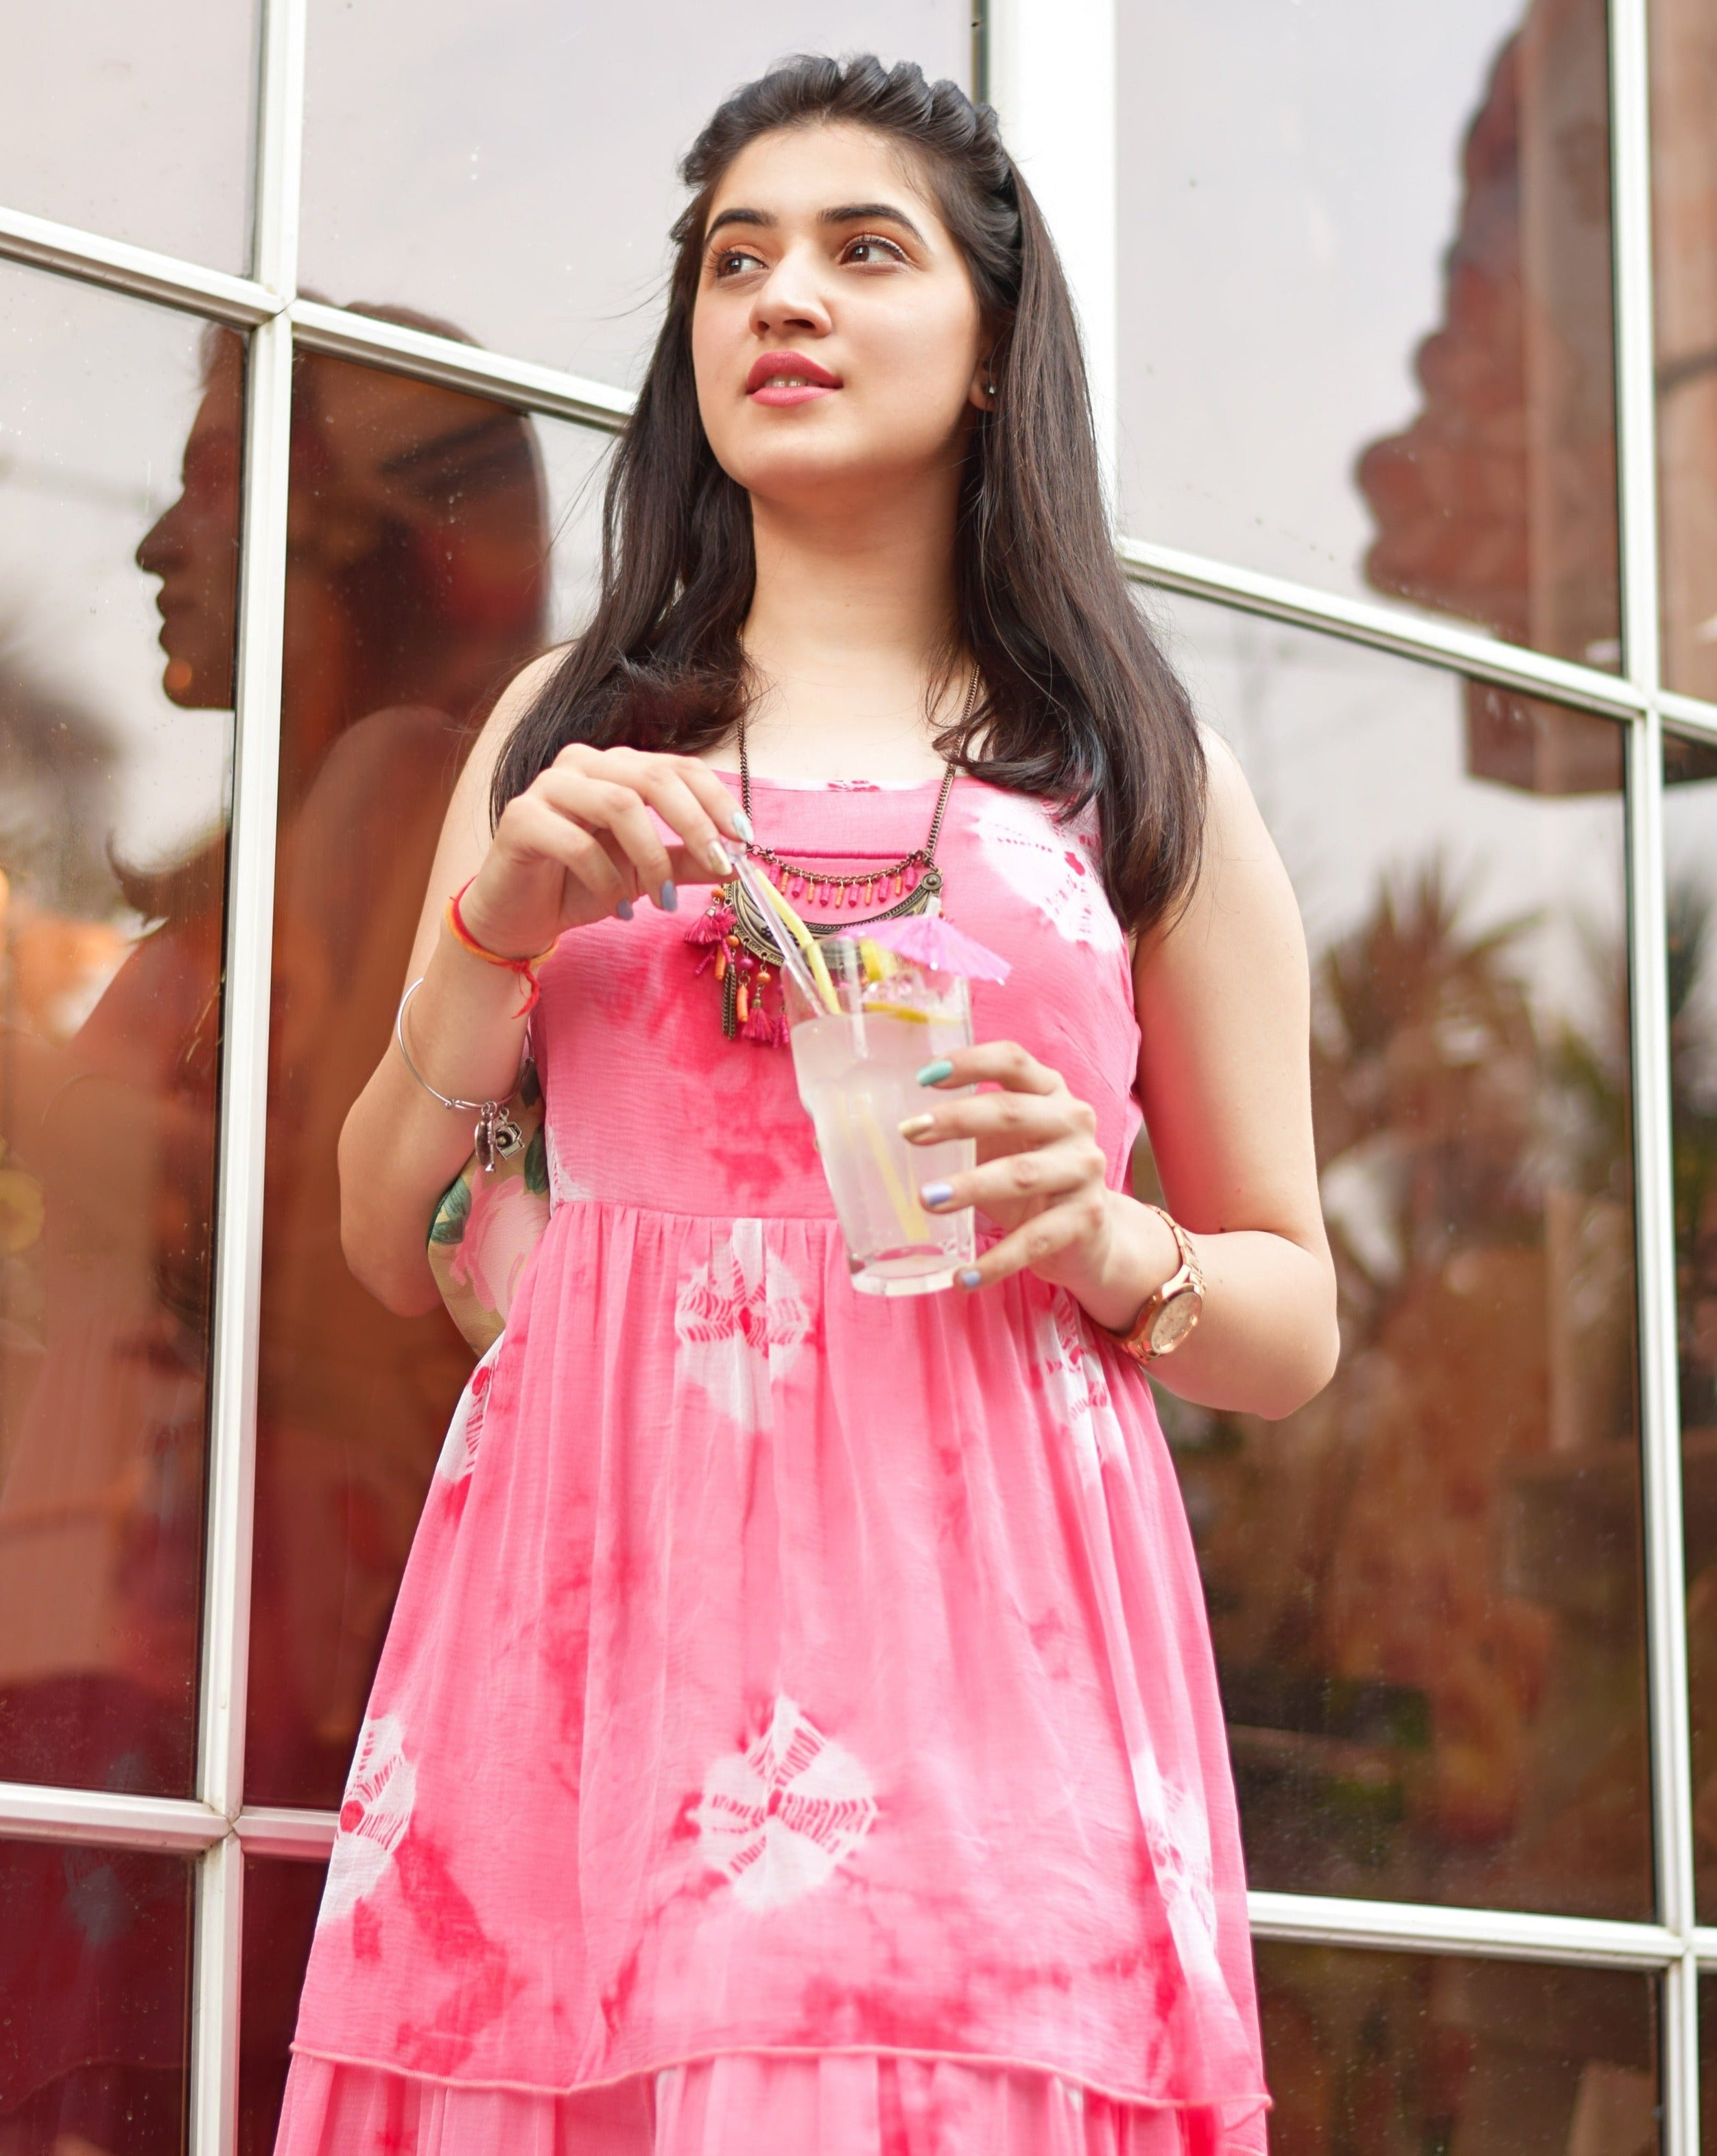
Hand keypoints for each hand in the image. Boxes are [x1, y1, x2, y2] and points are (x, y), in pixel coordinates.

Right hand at [457, 745, 745, 958]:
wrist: (518, 916)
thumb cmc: (580, 885)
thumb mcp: (646, 873)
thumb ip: (687, 861)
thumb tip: (740, 860)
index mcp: (617, 768)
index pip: (678, 767)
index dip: (716, 800)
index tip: (743, 839)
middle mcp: (583, 765)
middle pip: (654, 778)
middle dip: (695, 825)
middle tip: (719, 866)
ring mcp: (548, 786)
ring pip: (619, 805)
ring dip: (651, 859)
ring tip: (662, 900)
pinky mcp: (520, 819)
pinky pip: (577, 843)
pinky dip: (606, 879)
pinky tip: (617, 906)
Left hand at [902, 1040, 1142, 1302]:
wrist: (1091, 1236)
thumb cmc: (1030, 1176)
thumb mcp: (1002, 1142)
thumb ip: (963, 1125)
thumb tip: (879, 1126)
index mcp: (1049, 1092)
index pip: (1013, 1060)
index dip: (970, 1061)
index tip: (923, 1077)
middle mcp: (1073, 1122)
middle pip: (1012, 1111)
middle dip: (957, 1121)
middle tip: (909, 1133)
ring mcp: (1083, 1170)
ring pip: (1021, 1173)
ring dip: (970, 1186)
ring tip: (926, 1200)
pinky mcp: (1085, 1219)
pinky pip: (1034, 1240)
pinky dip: (996, 1262)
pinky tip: (962, 1278)